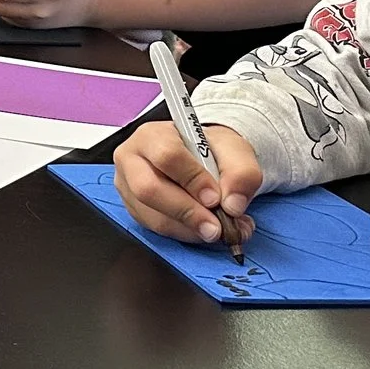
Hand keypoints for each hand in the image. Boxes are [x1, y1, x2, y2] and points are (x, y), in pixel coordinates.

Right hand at [114, 118, 262, 246]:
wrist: (200, 158)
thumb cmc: (210, 150)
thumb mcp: (235, 150)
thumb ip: (242, 173)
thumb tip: (233, 205)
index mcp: (153, 135)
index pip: (167, 156)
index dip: (193, 180)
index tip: (216, 198)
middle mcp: (132, 158)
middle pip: (149, 189)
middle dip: (186, 212)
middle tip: (215, 227)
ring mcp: (127, 185)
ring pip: (152, 214)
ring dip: (188, 228)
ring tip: (217, 229)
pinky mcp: (133, 208)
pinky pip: (155, 228)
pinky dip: (184, 233)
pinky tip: (202, 228)